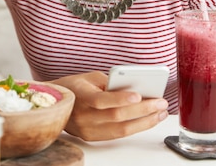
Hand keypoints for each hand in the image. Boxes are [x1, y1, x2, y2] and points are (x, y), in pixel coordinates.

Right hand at [52, 71, 168, 140]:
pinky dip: (135, 128)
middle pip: (117, 116)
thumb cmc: (75, 86)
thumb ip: (111, 83)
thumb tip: (136, 90)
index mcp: (81, 96)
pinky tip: (147, 121)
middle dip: (143, 110)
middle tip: (161, 103)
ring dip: (144, 122)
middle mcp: (83, 116)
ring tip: (160, 114)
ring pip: (121, 130)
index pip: (101, 100)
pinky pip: (117, 135)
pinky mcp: (92, 137)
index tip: (139, 95)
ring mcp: (87, 129)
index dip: (121, 99)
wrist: (54, 103)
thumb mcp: (90, 77)